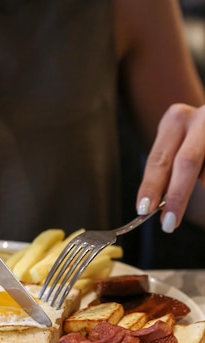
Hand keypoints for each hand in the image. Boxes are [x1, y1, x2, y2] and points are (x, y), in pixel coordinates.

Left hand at [137, 103, 204, 231]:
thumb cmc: (196, 139)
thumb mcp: (178, 145)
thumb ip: (168, 169)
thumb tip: (156, 205)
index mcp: (175, 120)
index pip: (159, 158)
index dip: (151, 186)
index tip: (144, 210)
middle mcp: (200, 118)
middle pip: (187, 161)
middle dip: (177, 196)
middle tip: (168, 223)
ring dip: (201, 190)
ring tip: (187, 204)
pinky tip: (202, 186)